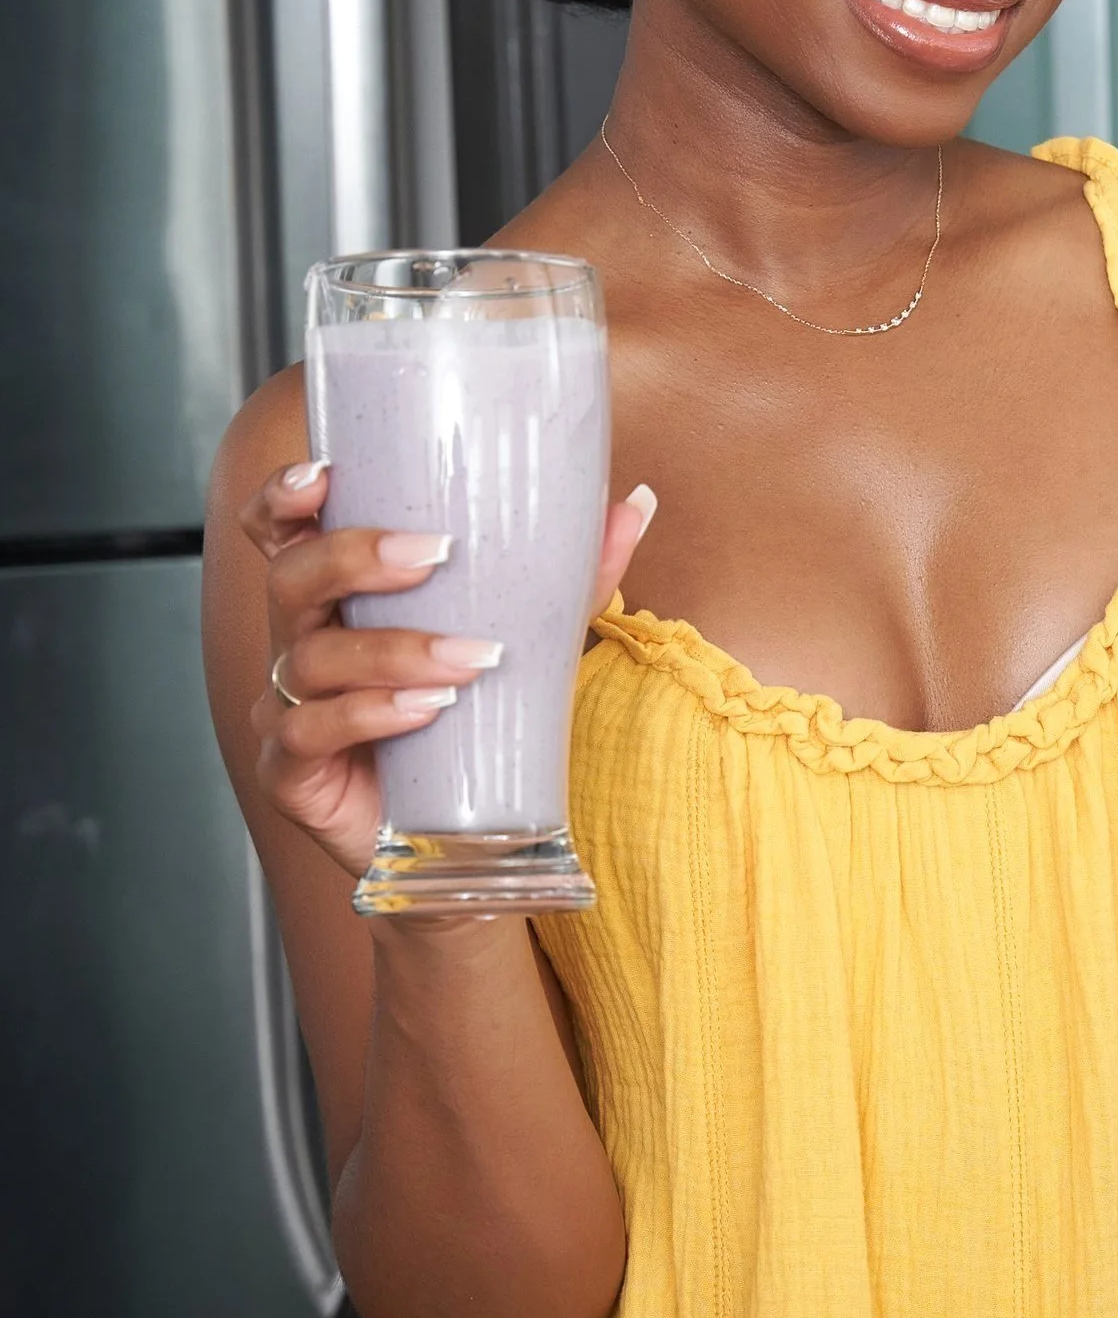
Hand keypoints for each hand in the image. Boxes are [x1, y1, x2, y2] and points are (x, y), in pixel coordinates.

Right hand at [240, 460, 656, 879]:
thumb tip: (634, 505)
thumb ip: (572, 577)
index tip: (325, 475)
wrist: (466, 842)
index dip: (284, 498)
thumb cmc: (478, 727)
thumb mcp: (529, 643)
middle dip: (354, 558)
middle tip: (434, 554)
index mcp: (338, 603)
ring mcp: (287, 712)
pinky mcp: (293, 776)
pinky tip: (423, 711)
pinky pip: (310, 735)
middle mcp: (301, 647)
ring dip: (392, 651)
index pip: (283, 535)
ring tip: (466, 659)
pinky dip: (369, 716)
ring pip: (310, 662)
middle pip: (291, 582)